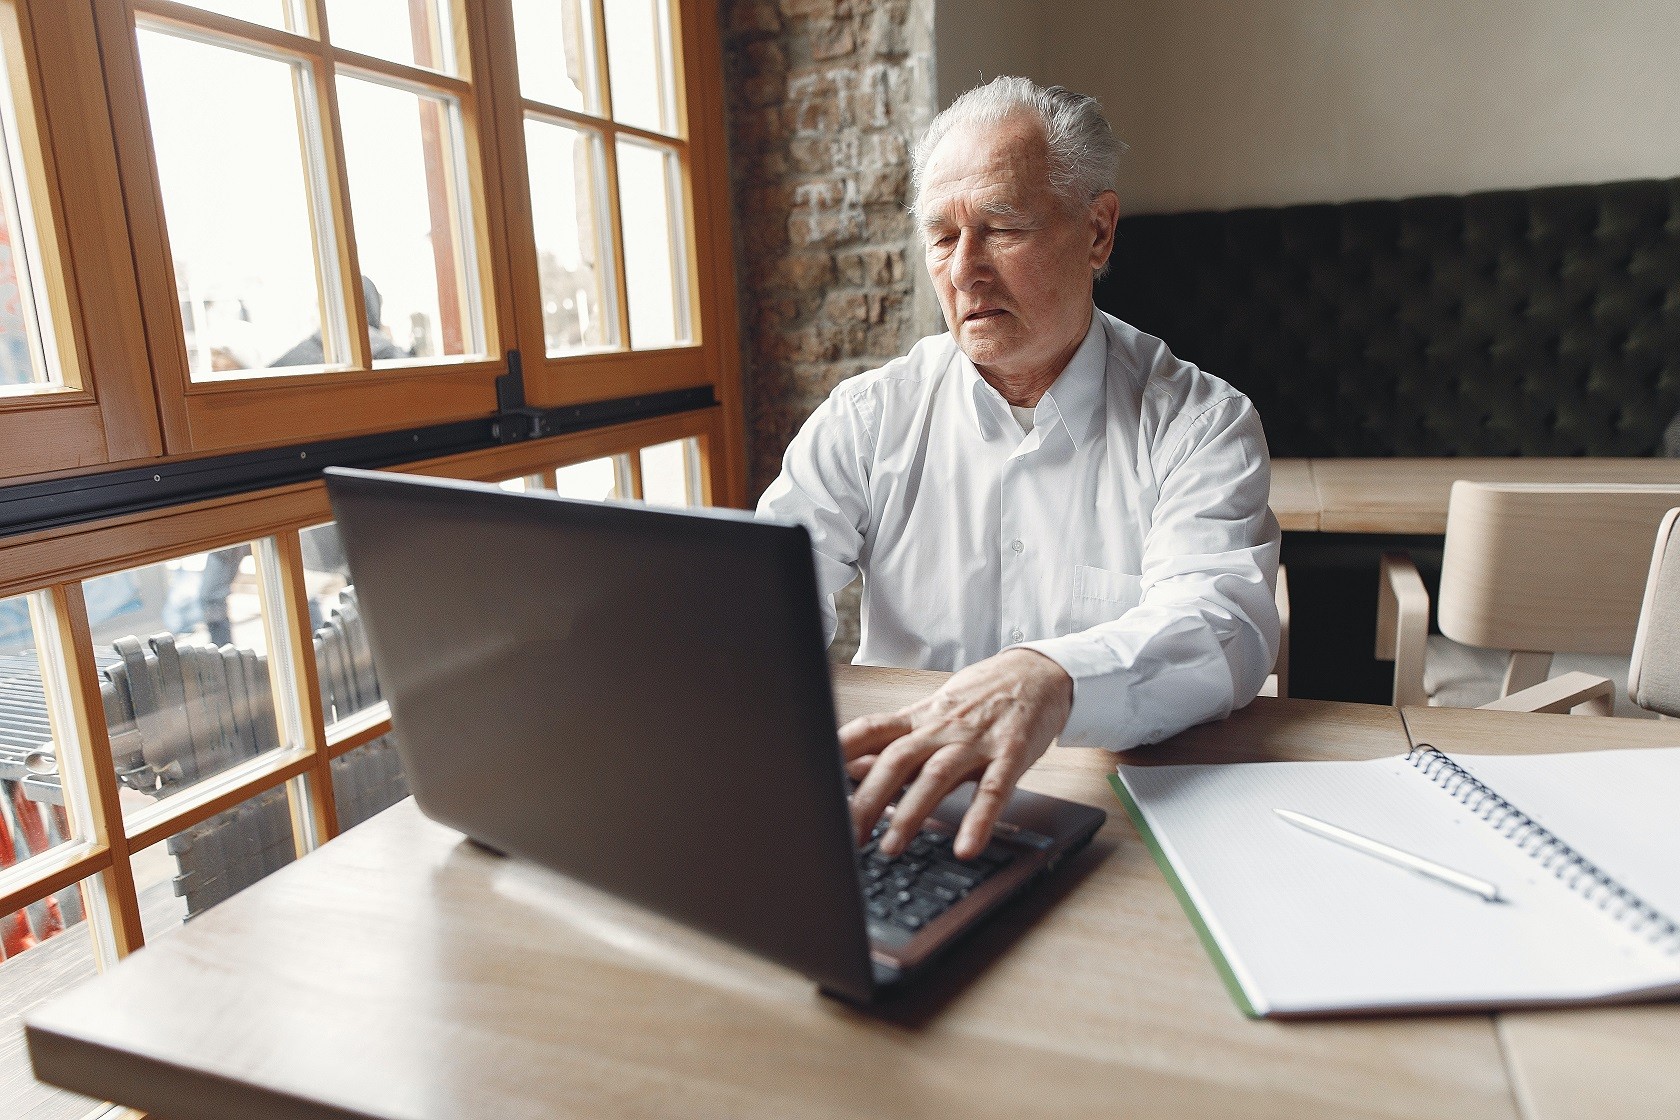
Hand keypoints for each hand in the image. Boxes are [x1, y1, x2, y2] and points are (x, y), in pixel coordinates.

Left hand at [839, 649, 1072, 860]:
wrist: (1038, 673)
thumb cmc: (980, 699)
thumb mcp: (932, 716)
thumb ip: (893, 744)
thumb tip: (848, 769)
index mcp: (920, 719)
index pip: (871, 730)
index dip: (840, 752)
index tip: (813, 779)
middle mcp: (942, 728)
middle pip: (896, 759)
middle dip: (869, 799)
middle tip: (848, 836)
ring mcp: (976, 740)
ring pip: (937, 775)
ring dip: (911, 812)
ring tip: (891, 847)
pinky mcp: (1012, 754)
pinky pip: (994, 790)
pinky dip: (979, 819)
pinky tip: (967, 847)